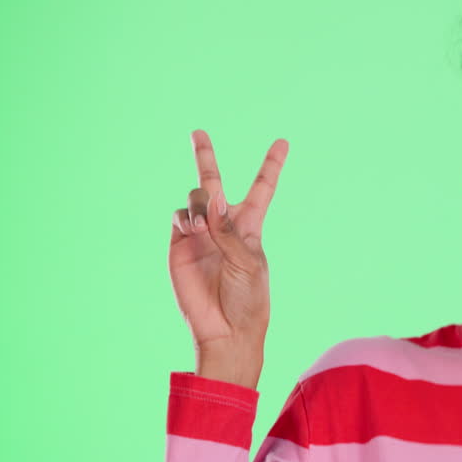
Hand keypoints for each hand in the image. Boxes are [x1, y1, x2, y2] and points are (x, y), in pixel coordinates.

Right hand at [169, 129, 288, 387]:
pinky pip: (178, 216)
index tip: (283, 142)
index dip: (271, 164)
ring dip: (201, 203)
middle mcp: (223, 225)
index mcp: (250, 227)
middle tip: (198, 131)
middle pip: (214, 182)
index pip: (262, 188)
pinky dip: (185, 217)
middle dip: (204, 155)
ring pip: (195, 198)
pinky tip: (193, 229)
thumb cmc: (247, 299)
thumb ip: (230, 231)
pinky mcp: (179, 245)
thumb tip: (212, 201)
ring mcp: (199, 233)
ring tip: (204, 226)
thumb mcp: (249, 262)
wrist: (224, 329)